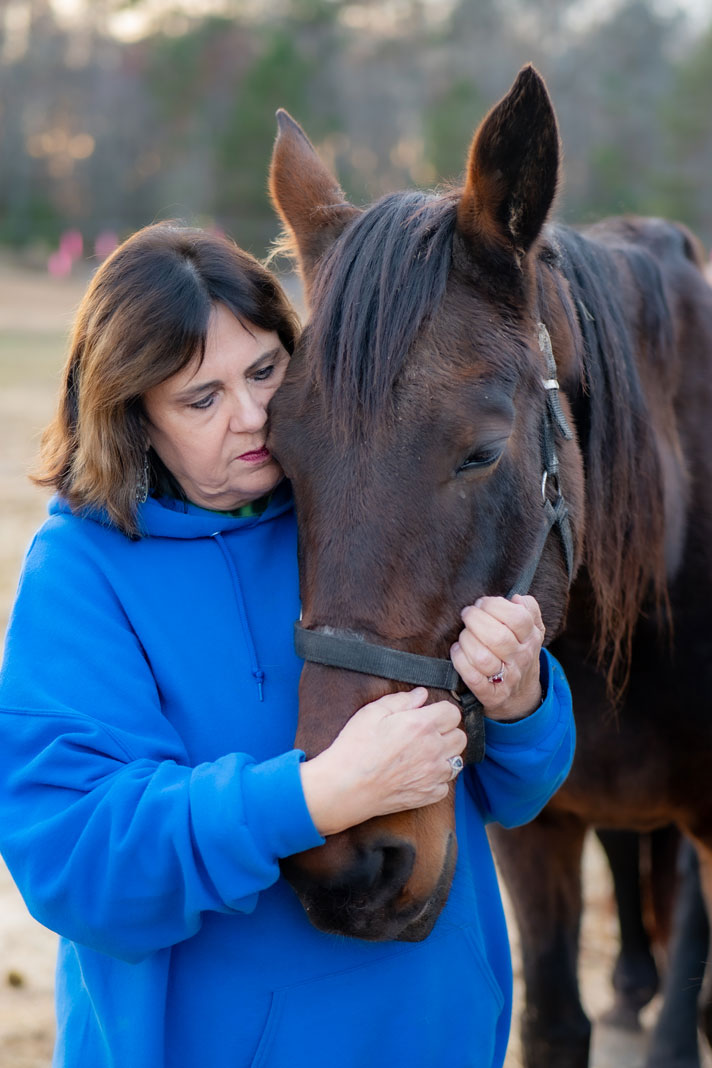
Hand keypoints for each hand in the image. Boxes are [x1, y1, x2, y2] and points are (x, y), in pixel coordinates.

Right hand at [300, 688, 465, 836]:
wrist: (345, 787)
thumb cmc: (355, 748)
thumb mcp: (372, 712)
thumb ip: (401, 700)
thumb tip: (421, 695)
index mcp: (422, 725)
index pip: (453, 712)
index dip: (441, 711)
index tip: (429, 715)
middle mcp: (434, 750)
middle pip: (460, 736)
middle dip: (447, 732)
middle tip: (427, 734)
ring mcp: (434, 775)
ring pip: (457, 760)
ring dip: (445, 755)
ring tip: (425, 754)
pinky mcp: (429, 795)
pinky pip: (446, 784)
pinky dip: (437, 779)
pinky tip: (420, 774)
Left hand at [450, 594, 544, 722]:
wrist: (520, 696)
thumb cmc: (519, 654)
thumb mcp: (533, 630)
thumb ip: (529, 609)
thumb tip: (516, 598)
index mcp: (531, 638)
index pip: (518, 618)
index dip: (495, 605)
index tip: (482, 603)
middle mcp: (521, 658)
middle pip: (497, 637)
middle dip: (475, 620)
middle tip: (467, 614)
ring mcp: (506, 678)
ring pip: (482, 657)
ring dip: (466, 640)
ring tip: (463, 635)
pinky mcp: (491, 695)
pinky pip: (472, 677)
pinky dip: (460, 661)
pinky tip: (457, 651)